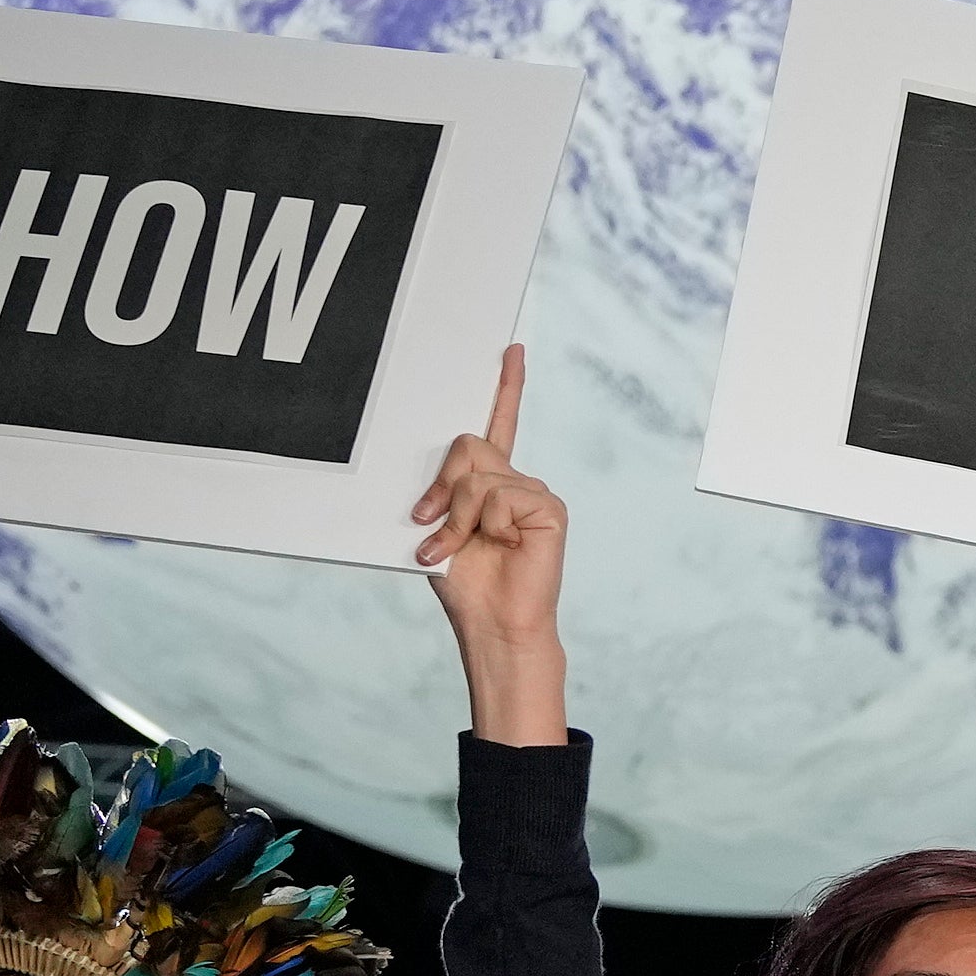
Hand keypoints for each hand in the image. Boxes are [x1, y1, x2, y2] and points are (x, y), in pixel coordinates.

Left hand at [411, 348, 567, 736]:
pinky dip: (483, 524)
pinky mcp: (548, 508)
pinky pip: (499, 496)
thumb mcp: (438, 527)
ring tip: (451, 548)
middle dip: (440, 486)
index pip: (498, 424)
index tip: (511, 351)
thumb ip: (443, 491)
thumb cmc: (466, 583)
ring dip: (454, 517)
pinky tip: (497, 546)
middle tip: (427, 523)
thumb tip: (437, 476)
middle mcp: (515, 482)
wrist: (493, 625)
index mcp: (490, 484)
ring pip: (476, 476)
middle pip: (468, 446)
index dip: (506, 387)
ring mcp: (533, 493)